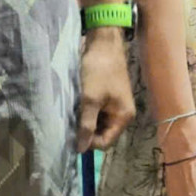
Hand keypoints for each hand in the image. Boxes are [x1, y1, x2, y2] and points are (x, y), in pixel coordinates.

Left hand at [77, 29, 134, 149]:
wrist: (104, 45)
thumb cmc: (99, 72)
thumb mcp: (90, 100)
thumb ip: (86, 125)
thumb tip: (81, 150)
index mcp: (123, 117)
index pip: (105, 143)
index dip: (89, 142)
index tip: (73, 133)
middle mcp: (124, 115)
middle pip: (103, 134)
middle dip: (87, 131)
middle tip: (72, 122)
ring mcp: (117, 106)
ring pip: (99, 124)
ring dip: (87, 121)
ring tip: (75, 112)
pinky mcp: (110, 99)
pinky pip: (99, 114)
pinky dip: (88, 112)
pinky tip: (79, 105)